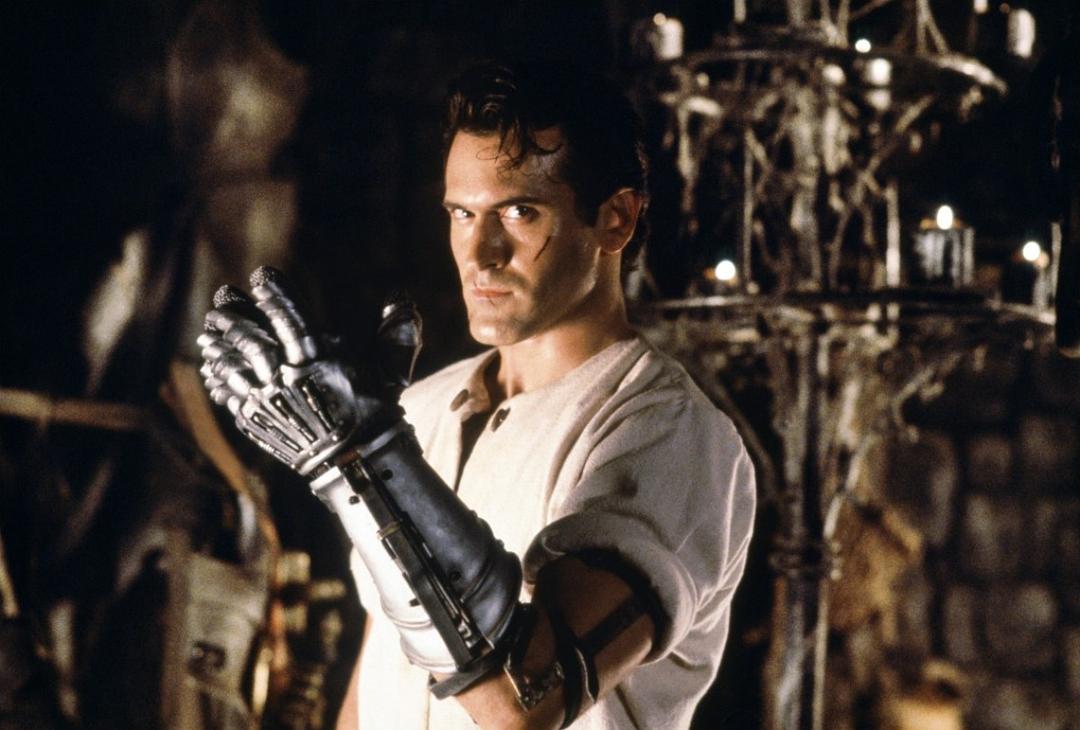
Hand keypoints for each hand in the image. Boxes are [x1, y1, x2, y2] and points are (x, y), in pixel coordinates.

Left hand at [197, 267, 413, 475]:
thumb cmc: (375, 412)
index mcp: (319, 357)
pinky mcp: (255, 420)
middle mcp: (288, 375)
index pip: (288, 314)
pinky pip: (229, 393)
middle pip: (251, 336)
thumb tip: (403, 299)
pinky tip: (212, 368)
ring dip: (218, 345)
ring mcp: (267, 399)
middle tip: (223, 300)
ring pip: (233, 363)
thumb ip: (396, 333)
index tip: (260, 276)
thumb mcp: (391, 370)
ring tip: (209, 332)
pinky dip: (218, 378)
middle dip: (234, 315)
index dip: (272, 292)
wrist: (356, 464)